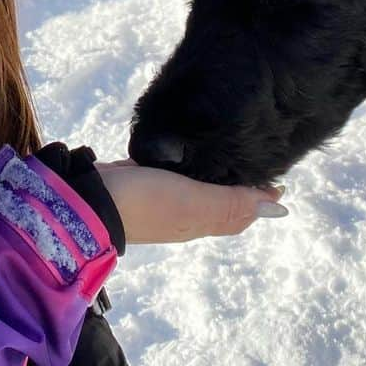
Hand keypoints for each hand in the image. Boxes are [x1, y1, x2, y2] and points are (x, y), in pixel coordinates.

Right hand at [95, 159, 285, 244]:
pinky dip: (184, 162)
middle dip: (239, 181)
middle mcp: (184, 211)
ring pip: (196, 184)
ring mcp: (160, 196)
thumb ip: (231, 204)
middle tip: (256, 155)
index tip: (277, 174)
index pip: (239, 210)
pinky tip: (185, 145)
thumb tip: (278, 210)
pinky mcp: (139, 180)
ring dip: (213, 170)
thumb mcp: (194, 203)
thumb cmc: (146, 202)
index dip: (260, 195)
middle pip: (220, 198)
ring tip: (228, 146)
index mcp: (200, 219)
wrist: (87, 201)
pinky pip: (171, 171)